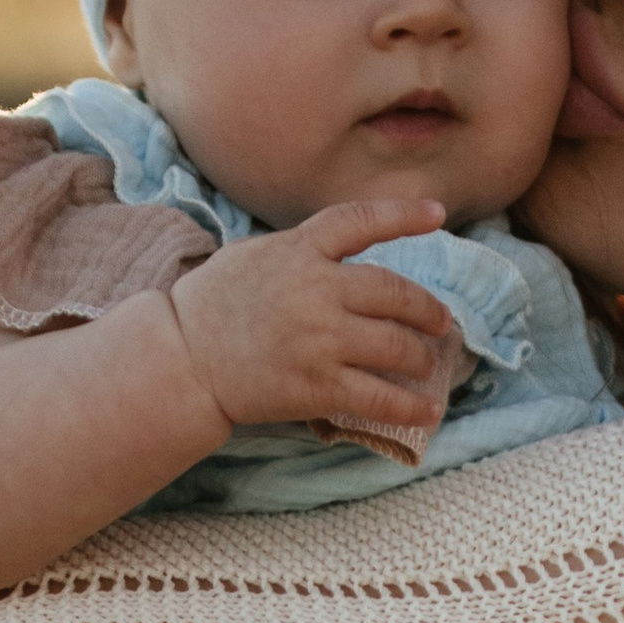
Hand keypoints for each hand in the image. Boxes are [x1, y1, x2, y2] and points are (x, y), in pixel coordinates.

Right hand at [167, 198, 460, 435]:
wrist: (183, 357)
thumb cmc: (215, 303)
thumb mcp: (258, 255)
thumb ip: (305, 250)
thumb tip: (349, 252)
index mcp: (300, 250)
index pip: (360, 221)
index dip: (402, 214)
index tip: (437, 213)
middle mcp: (316, 290)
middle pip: (395, 294)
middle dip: (428, 311)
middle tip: (441, 322)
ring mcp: (320, 340)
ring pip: (397, 347)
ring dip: (421, 357)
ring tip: (426, 363)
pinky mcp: (317, 386)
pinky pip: (380, 397)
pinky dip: (411, 405)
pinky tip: (430, 409)